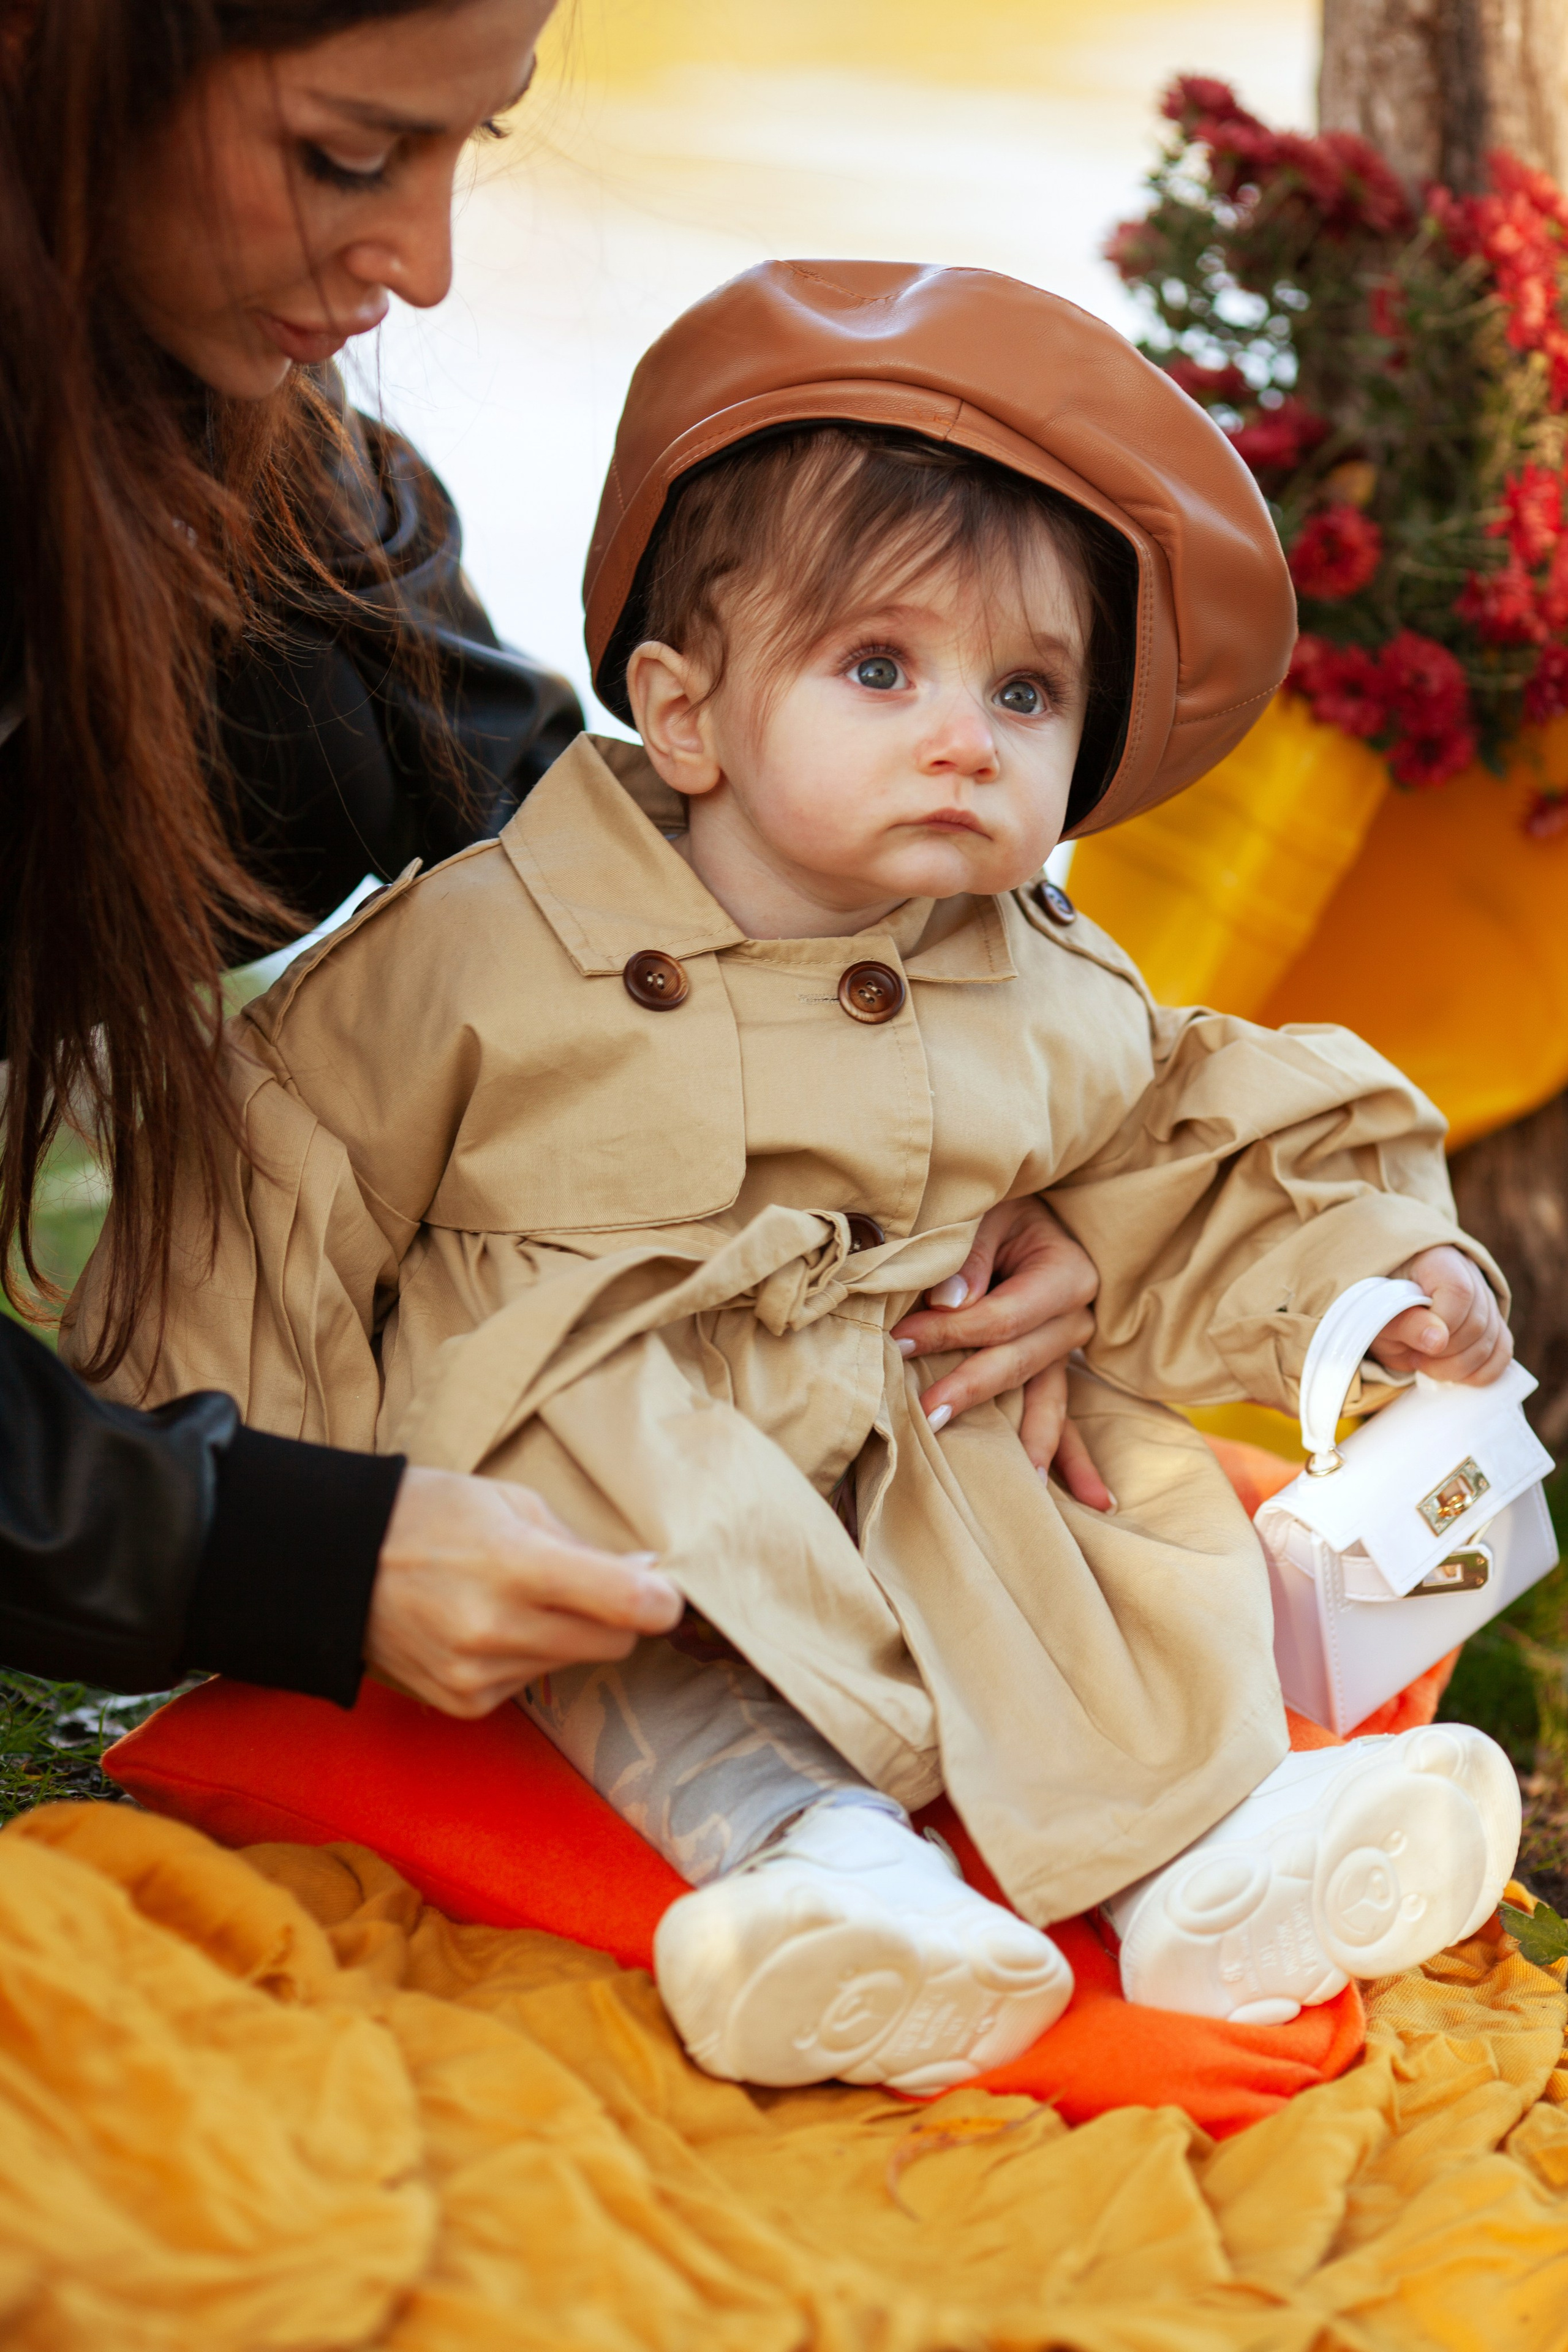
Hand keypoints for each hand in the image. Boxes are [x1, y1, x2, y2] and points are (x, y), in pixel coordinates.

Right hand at [364, 1467, 683, 1717]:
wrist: (336, 1563)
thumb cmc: (431, 1515)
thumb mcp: (511, 1502)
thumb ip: (583, 1546)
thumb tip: (646, 1578)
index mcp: (515, 1564)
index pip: (624, 1604)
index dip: (661, 1601)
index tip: (664, 1592)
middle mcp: (496, 1629)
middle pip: (612, 1643)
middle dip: (617, 1615)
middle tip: (591, 1584)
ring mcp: (477, 1673)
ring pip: (573, 1664)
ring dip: (565, 1634)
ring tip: (516, 1597)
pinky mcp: (464, 1704)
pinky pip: (531, 1682)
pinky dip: (525, 1656)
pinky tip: (486, 1625)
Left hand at [890, 1197, 1113, 1509]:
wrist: (1026, 1205)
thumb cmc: (999, 1206)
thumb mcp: (986, 1213)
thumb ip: (970, 1255)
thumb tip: (951, 1301)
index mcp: (1066, 1274)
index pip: (1004, 1316)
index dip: (952, 1332)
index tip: (899, 1340)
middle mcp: (1075, 1317)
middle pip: (1023, 1362)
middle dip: (973, 1388)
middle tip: (926, 1412)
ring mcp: (1068, 1349)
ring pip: (1050, 1400)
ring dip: (1034, 1445)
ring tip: (1025, 1489)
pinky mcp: (1054, 1366)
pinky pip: (1066, 1414)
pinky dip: (1076, 1457)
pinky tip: (1096, 1501)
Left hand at [1368, 1245, 1512, 1386]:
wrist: (1386, 1308)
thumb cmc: (1380, 1307)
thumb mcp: (1379, 1314)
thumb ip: (1406, 1323)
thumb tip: (1438, 1341)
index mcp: (1438, 1260)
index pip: (1459, 1292)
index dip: (1442, 1325)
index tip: (1417, 1343)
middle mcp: (1470, 1275)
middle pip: (1478, 1322)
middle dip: (1446, 1354)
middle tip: (1416, 1358)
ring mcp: (1485, 1300)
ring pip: (1494, 1340)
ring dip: (1459, 1367)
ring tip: (1427, 1365)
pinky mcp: (1492, 1325)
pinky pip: (1502, 1353)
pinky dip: (1481, 1373)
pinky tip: (1454, 1376)